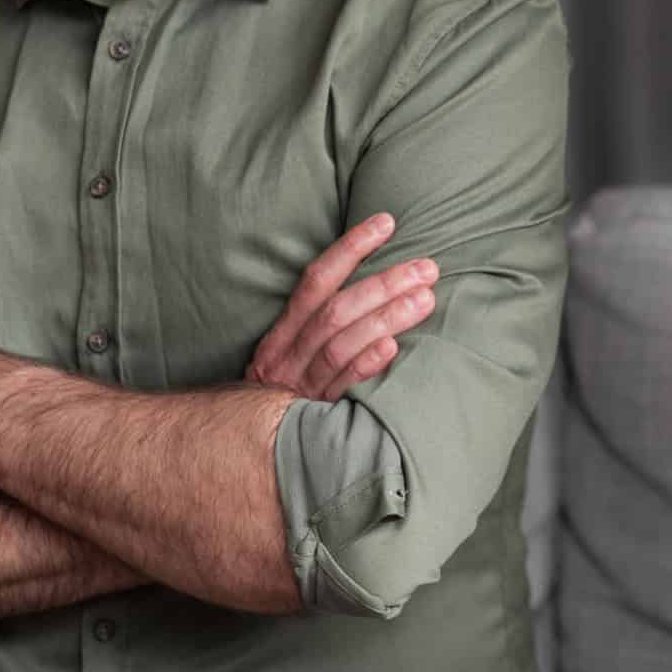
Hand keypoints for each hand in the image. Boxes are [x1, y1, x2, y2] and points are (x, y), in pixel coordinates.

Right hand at [245, 213, 439, 401]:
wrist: (245, 449)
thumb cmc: (285, 393)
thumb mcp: (292, 355)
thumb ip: (324, 324)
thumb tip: (380, 283)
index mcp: (282, 333)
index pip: (316, 280)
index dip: (351, 249)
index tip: (386, 223)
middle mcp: (287, 356)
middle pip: (335, 311)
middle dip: (383, 284)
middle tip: (426, 268)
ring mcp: (299, 387)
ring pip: (340, 344)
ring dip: (385, 318)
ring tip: (425, 299)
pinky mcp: (315, 416)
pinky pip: (340, 388)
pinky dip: (364, 365)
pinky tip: (392, 348)